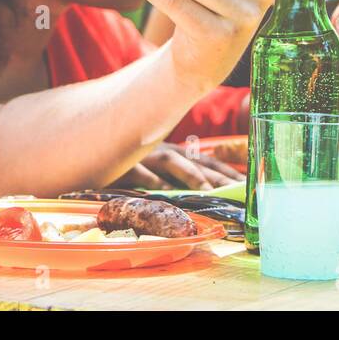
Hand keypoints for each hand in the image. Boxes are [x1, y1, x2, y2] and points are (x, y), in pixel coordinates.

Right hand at [112, 142, 244, 190]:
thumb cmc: (131, 164)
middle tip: (236, 190)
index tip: (246, 184)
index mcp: (176, 152)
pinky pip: (139, 169)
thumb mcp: (157, 167)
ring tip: (205, 189)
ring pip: (171, 161)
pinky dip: (151, 179)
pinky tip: (161, 190)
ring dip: (189, 174)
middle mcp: (164, 151)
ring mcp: (145, 155)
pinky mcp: (124, 163)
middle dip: (217, 176)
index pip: (208, 161)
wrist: (92, 148)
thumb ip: (178, 175)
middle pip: (196, 161)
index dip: (227, 171)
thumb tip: (206, 192)